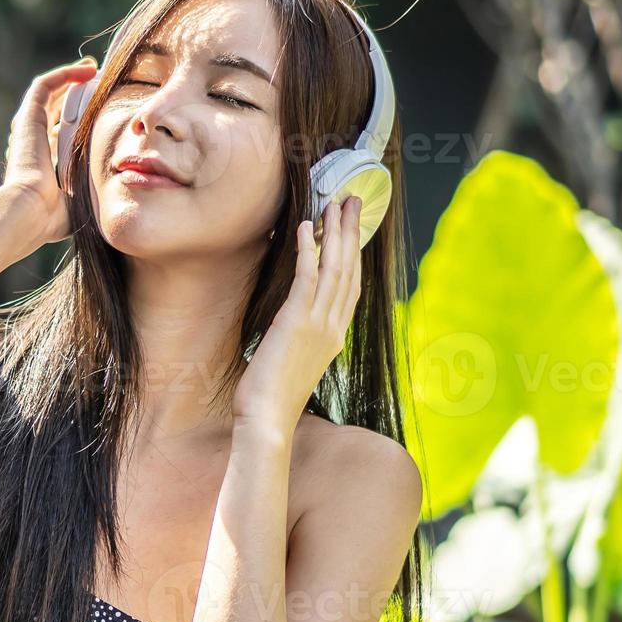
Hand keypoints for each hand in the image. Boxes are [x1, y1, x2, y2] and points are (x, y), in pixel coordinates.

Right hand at [0, 60, 97, 254]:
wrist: (28, 212)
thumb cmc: (52, 218)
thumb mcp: (79, 204)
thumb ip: (92, 198)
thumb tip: (115, 203)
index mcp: (42, 164)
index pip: (58, 135)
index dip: (77, 121)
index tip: (100, 112)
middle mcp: (33, 144)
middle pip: (52, 110)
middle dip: (73, 94)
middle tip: (97, 82)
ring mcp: (29, 130)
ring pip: (48, 94)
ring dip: (69, 78)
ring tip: (92, 70)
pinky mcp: (28, 118)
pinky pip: (44, 86)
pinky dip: (64, 74)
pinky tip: (87, 69)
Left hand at [233, 195, 364, 431]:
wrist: (267, 420)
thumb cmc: (272, 396)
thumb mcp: (292, 361)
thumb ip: (300, 339)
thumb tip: (292, 326)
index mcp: (334, 336)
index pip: (351, 286)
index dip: (354, 254)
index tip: (353, 228)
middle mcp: (333, 327)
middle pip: (350, 270)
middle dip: (351, 233)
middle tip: (353, 201)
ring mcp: (318, 324)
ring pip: (334, 268)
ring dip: (335, 233)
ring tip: (335, 204)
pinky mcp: (296, 322)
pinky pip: (307, 277)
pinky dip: (309, 250)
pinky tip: (306, 228)